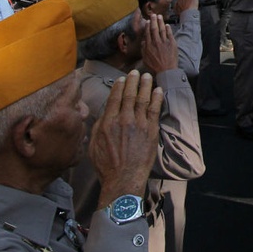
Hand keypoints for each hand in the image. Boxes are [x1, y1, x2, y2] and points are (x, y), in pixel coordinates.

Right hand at [90, 70, 163, 208]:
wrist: (123, 179)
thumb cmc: (106, 166)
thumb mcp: (94, 146)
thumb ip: (98, 127)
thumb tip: (103, 115)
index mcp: (108, 122)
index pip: (114, 98)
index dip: (118, 86)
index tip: (121, 79)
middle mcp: (124, 120)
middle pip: (129, 95)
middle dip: (133, 81)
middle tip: (135, 72)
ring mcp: (139, 125)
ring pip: (143, 99)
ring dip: (146, 86)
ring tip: (147, 76)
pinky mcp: (151, 131)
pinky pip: (155, 110)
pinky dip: (157, 98)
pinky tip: (158, 90)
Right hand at [140, 14, 177, 73]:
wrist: (167, 70)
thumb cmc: (155, 67)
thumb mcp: (145, 59)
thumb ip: (143, 49)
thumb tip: (143, 41)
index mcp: (149, 46)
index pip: (148, 33)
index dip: (148, 26)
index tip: (148, 21)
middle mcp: (156, 43)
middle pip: (154, 29)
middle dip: (154, 21)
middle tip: (153, 15)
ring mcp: (165, 42)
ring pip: (162, 30)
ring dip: (160, 22)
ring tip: (159, 16)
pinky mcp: (172, 44)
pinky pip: (170, 34)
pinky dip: (168, 29)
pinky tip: (167, 25)